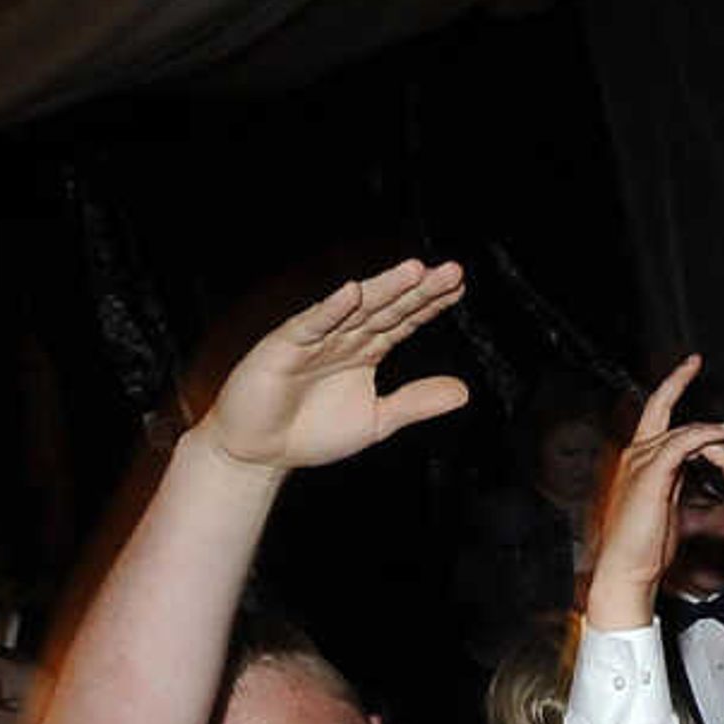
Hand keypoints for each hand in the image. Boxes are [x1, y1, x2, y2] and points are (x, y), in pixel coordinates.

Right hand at [194, 260, 470, 474]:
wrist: (260, 453)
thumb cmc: (313, 433)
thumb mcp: (377, 420)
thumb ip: (415, 402)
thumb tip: (464, 391)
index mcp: (366, 349)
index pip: (404, 319)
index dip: (430, 303)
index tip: (459, 286)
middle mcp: (343, 337)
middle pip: (387, 307)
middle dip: (418, 289)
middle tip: (451, 270)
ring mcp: (315, 338)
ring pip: (355, 309)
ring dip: (383, 288)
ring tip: (414, 271)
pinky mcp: (284, 347)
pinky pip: (311, 325)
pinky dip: (332, 310)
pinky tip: (353, 293)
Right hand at [582, 358, 723, 631]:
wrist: (627, 571)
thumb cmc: (647, 549)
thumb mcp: (677, 515)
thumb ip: (694, 495)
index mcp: (641, 460)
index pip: (659, 413)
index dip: (674, 384)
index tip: (693, 364)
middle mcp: (637, 454)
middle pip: (666, 409)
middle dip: (682, 383)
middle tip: (720, 406)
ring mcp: (641, 461)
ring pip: (690, 433)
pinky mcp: (651, 474)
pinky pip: (683, 441)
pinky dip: (708, 436)